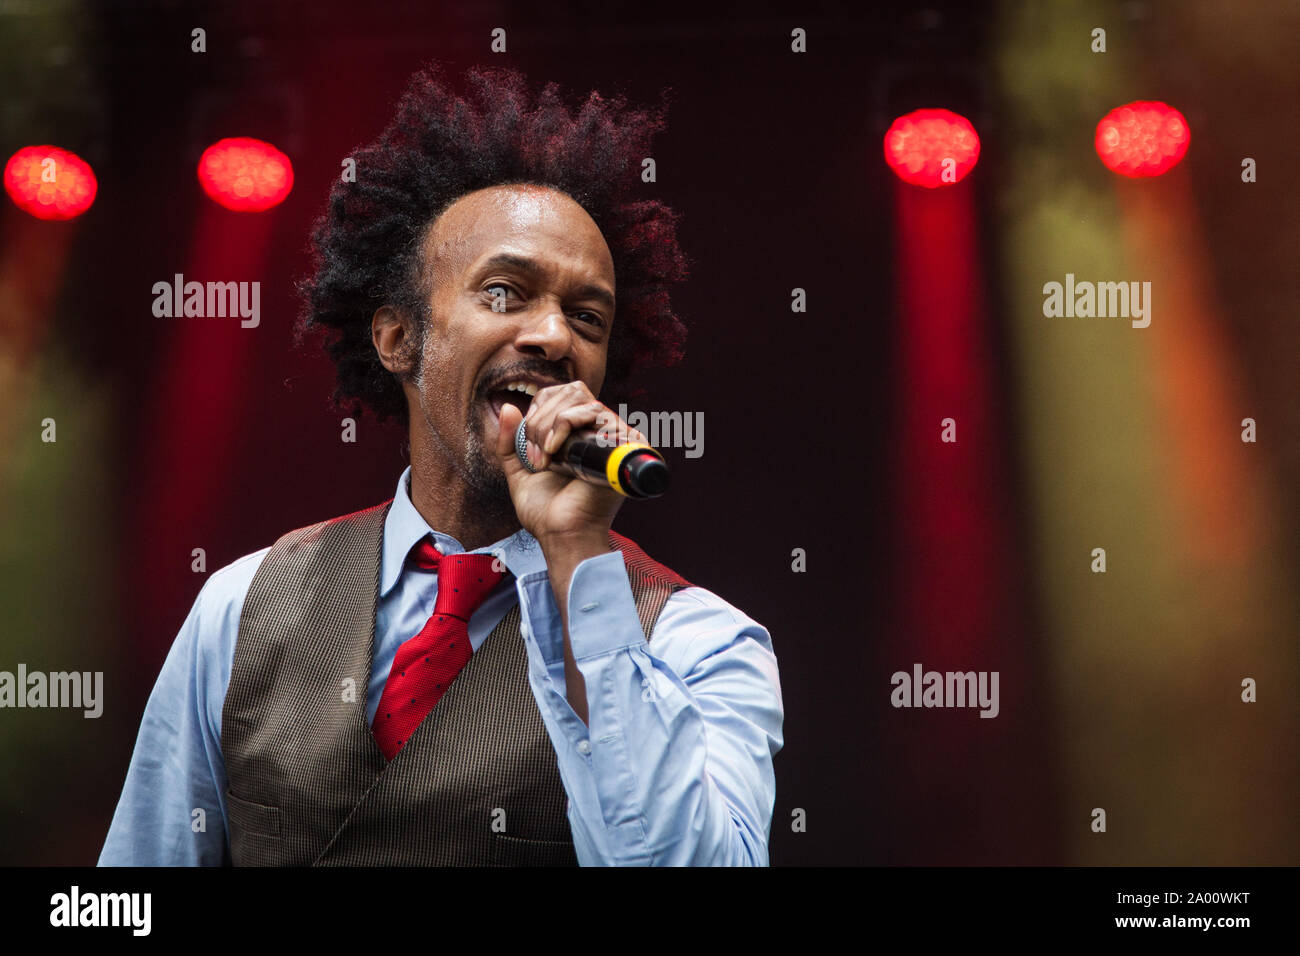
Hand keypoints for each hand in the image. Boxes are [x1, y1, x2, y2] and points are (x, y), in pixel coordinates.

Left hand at [493, 381, 648, 546]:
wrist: (561, 532)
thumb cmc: (545, 510)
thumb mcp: (518, 470)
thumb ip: (510, 440)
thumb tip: (506, 405)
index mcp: (579, 434)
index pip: (562, 394)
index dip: (538, 410)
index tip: (529, 446)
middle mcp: (599, 432)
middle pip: (571, 391)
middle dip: (541, 418)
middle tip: (536, 454)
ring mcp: (613, 436)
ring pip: (580, 399)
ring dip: (550, 425)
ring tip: (546, 458)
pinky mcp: (623, 443)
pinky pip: (593, 412)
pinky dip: (565, 426)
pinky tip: (556, 454)